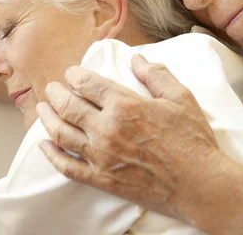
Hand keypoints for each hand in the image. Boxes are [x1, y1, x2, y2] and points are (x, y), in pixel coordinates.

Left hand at [38, 54, 220, 221]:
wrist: (200, 184)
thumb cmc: (192, 140)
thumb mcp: (180, 98)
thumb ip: (156, 74)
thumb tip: (137, 58)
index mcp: (125, 105)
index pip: (88, 84)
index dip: (74, 75)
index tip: (71, 73)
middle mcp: (107, 128)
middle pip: (68, 106)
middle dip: (55, 93)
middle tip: (51, 89)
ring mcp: (101, 156)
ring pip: (61, 133)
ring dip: (47, 119)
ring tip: (42, 109)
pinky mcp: (101, 179)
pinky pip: (67, 166)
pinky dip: (52, 154)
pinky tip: (44, 145)